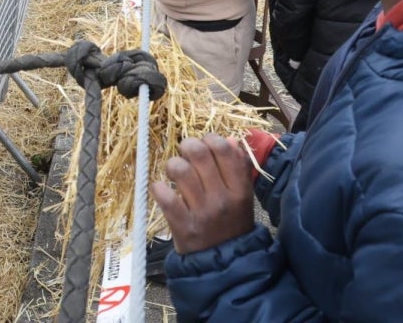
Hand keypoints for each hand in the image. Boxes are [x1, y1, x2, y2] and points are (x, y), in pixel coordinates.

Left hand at [152, 133, 254, 254]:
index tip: (205, 144)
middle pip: (198, 154)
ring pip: (180, 170)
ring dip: (172, 165)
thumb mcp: (243, 196)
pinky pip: (166, 197)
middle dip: (187, 146)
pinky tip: (162, 190)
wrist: (225, 263)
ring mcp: (202, 213)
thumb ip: (239, 168)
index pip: (223, 150)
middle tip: (185, 154)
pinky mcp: (183, 226)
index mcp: (240, 189)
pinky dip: (159, 188)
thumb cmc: (231, 223)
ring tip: (174, 172)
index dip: (210, 139)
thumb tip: (228, 139)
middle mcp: (222, 199)